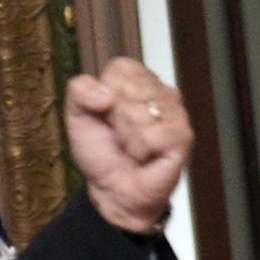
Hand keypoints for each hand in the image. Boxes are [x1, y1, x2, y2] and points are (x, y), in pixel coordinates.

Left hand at [64, 58, 189, 232]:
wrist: (112, 190)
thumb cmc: (101, 153)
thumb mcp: (77, 116)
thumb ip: (79, 90)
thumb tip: (106, 94)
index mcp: (137, 80)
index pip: (120, 69)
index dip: (104, 94)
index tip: (106, 114)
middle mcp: (160, 91)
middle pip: (128, 91)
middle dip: (114, 119)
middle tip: (120, 135)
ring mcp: (176, 113)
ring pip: (138, 113)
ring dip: (126, 137)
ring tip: (131, 146)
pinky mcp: (183, 137)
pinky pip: (151, 135)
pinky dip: (139, 150)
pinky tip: (144, 156)